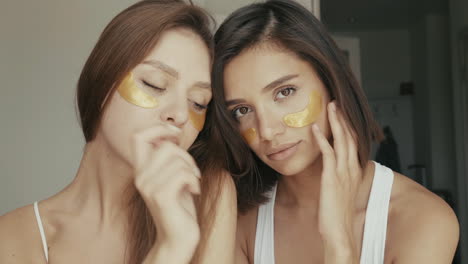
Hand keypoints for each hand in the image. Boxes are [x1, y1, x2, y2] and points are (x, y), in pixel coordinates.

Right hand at [133, 124, 201, 263]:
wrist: (178, 237)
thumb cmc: (179, 206)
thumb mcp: (172, 177)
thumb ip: (168, 158)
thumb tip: (172, 132)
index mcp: (141, 170)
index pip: (138, 137)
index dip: (158, 129)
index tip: (175, 135)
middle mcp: (140, 177)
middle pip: (165, 146)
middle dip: (186, 155)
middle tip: (191, 171)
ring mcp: (149, 187)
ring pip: (177, 159)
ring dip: (192, 170)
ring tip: (192, 183)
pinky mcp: (161, 197)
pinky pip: (182, 174)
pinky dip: (194, 181)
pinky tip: (194, 191)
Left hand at [312, 102, 360, 262]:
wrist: (339, 231)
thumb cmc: (338, 214)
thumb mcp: (342, 192)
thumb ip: (340, 178)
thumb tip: (335, 171)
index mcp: (354, 172)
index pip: (354, 144)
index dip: (349, 128)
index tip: (343, 116)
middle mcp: (351, 169)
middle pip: (350, 137)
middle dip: (344, 119)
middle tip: (337, 104)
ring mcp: (343, 172)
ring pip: (342, 141)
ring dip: (336, 122)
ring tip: (330, 107)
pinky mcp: (331, 177)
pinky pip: (327, 152)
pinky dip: (321, 138)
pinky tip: (315, 128)